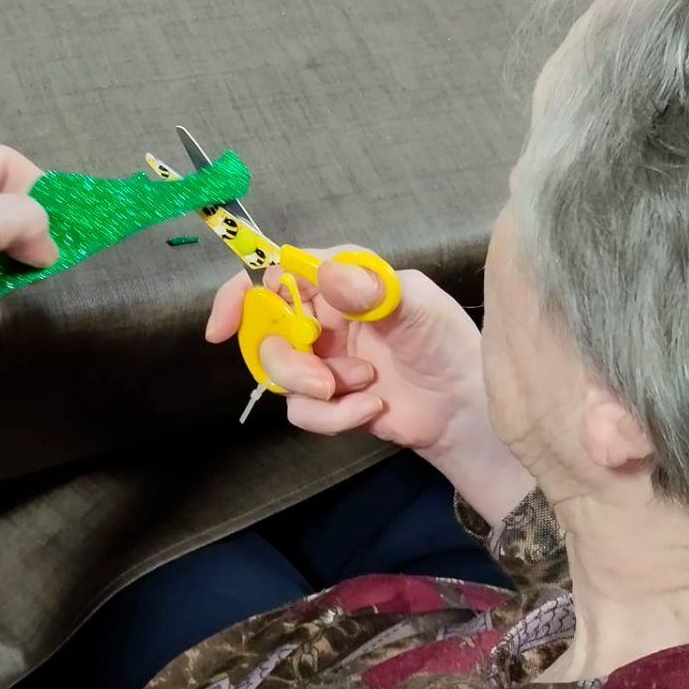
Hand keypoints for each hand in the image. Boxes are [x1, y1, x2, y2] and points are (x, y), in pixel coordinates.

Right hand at [205, 251, 492, 459]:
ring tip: (365, 388)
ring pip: (278, 374)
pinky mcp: (327, 400)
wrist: (464, 410)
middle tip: (321, 380)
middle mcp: (322, 317)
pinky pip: (302, 411)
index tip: (224, 325)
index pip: (275, 274)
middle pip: (265, 332)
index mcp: (339, 282)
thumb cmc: (447, 344)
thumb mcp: (418, 307)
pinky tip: (372, 407)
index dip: (241, 295)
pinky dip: (335, 415)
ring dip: (317, 389)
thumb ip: (373, 290)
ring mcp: (321, 360)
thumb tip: (329, 273)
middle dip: (287, 361)